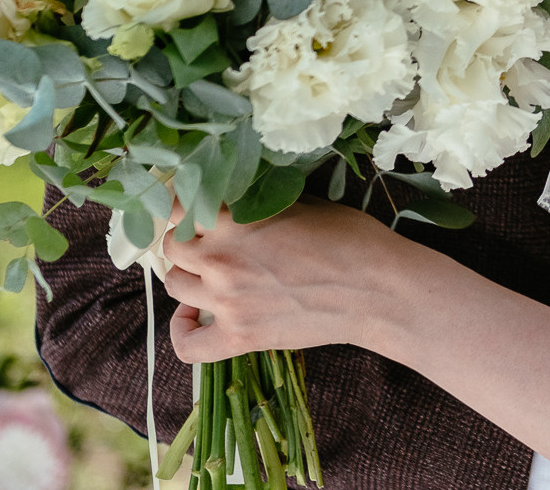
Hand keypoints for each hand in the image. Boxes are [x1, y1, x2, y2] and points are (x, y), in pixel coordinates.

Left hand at [161, 199, 407, 362]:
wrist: (377, 290)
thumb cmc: (352, 240)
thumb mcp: (304, 204)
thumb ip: (261, 205)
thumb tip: (241, 204)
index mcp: (236, 221)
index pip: (180, 209)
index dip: (184, 208)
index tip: (194, 210)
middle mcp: (221, 260)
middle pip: (172, 248)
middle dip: (186, 241)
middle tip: (206, 241)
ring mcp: (226, 302)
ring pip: (175, 287)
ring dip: (187, 277)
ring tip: (208, 274)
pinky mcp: (240, 338)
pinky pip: (187, 345)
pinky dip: (181, 332)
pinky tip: (193, 318)